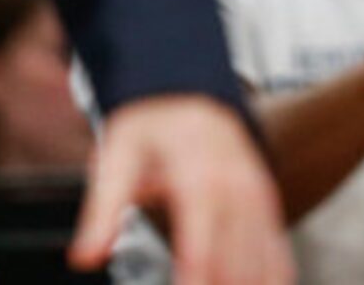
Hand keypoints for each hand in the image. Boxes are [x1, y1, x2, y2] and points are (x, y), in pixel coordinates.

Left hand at [70, 94, 290, 284]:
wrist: (190, 96)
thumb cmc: (151, 129)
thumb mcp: (116, 156)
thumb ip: (103, 209)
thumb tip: (86, 256)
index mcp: (197, 174)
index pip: (200, 239)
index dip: (195, 276)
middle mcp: (235, 186)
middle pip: (235, 256)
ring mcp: (255, 195)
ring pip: (263, 256)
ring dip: (252, 281)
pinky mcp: (265, 204)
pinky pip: (277, 247)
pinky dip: (275, 273)